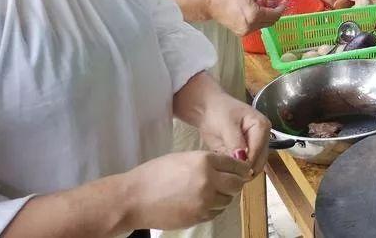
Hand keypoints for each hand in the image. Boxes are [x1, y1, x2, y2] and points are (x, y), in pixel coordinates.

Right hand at [123, 151, 250, 229]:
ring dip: (224, 196)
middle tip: (229, 182)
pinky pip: (216, 212)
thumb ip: (208, 162)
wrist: (133, 199)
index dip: (241, 168)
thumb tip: (228, 168)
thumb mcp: (184, 158)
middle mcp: (208, 180)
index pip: (236, 165)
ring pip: (228, 200)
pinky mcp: (198, 217)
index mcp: (205, 161)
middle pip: (237, 184)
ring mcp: (204, 201)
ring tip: (210, 192)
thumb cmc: (155, 174)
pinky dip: (213, 207)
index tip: (241, 171)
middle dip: (236, 183)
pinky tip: (201, 202)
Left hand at [196, 90, 271, 177]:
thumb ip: (235, 142)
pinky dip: (235, 171)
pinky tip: (224, 170)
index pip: (258, 151)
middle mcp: (262, 137)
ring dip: (240, 172)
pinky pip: (244, 167)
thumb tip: (243, 160)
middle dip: (245, 170)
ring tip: (224, 172)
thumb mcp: (226, 125)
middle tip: (227, 176)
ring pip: (253, 167)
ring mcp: (255, 146)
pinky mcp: (246, 152)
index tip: (231, 173)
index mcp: (262, 127)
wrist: (208, 109)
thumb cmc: (218, 112)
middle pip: (259, 161)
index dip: (246, 164)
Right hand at [207, 0, 286, 35]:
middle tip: (274, 1)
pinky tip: (255, 9)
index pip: (275, 14)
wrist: (212, 4)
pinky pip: (256, 27)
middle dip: (275, 11)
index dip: (282, 7)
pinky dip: (259, 19)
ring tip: (262, 3)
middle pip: (271, 21)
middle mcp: (252, 26)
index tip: (284, 0)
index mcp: (255, 15)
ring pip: (264, 24)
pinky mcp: (241, 34)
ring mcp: (246, 32)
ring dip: (267, 15)